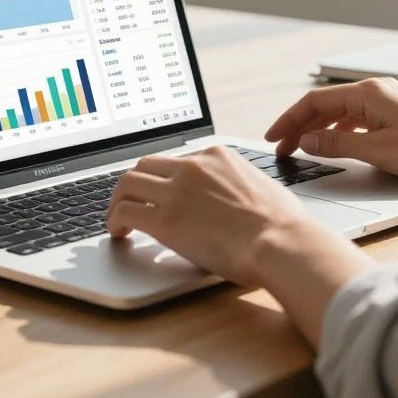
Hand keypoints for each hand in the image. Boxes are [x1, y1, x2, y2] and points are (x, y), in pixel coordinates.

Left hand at [106, 145, 371, 344]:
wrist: (280, 242)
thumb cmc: (281, 223)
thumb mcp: (260, 185)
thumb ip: (238, 184)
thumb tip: (237, 198)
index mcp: (216, 156)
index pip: (175, 160)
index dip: (162, 179)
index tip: (158, 192)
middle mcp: (192, 167)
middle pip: (145, 165)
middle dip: (134, 184)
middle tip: (130, 202)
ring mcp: (176, 191)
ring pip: (128, 184)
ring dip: (118, 201)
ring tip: (118, 219)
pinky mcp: (165, 220)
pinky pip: (126, 212)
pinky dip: (116, 221)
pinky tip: (119, 233)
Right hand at [265, 77, 397, 180]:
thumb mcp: (377, 151)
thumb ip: (337, 145)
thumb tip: (307, 141)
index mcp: (366, 92)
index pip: (314, 101)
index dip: (289, 120)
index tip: (272, 138)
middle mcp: (373, 90)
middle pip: (325, 105)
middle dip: (299, 125)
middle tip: (281, 147)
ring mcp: (385, 100)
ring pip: (340, 112)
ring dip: (318, 128)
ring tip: (302, 147)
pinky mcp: (395, 112)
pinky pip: (356, 117)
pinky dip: (338, 129)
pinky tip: (336, 144)